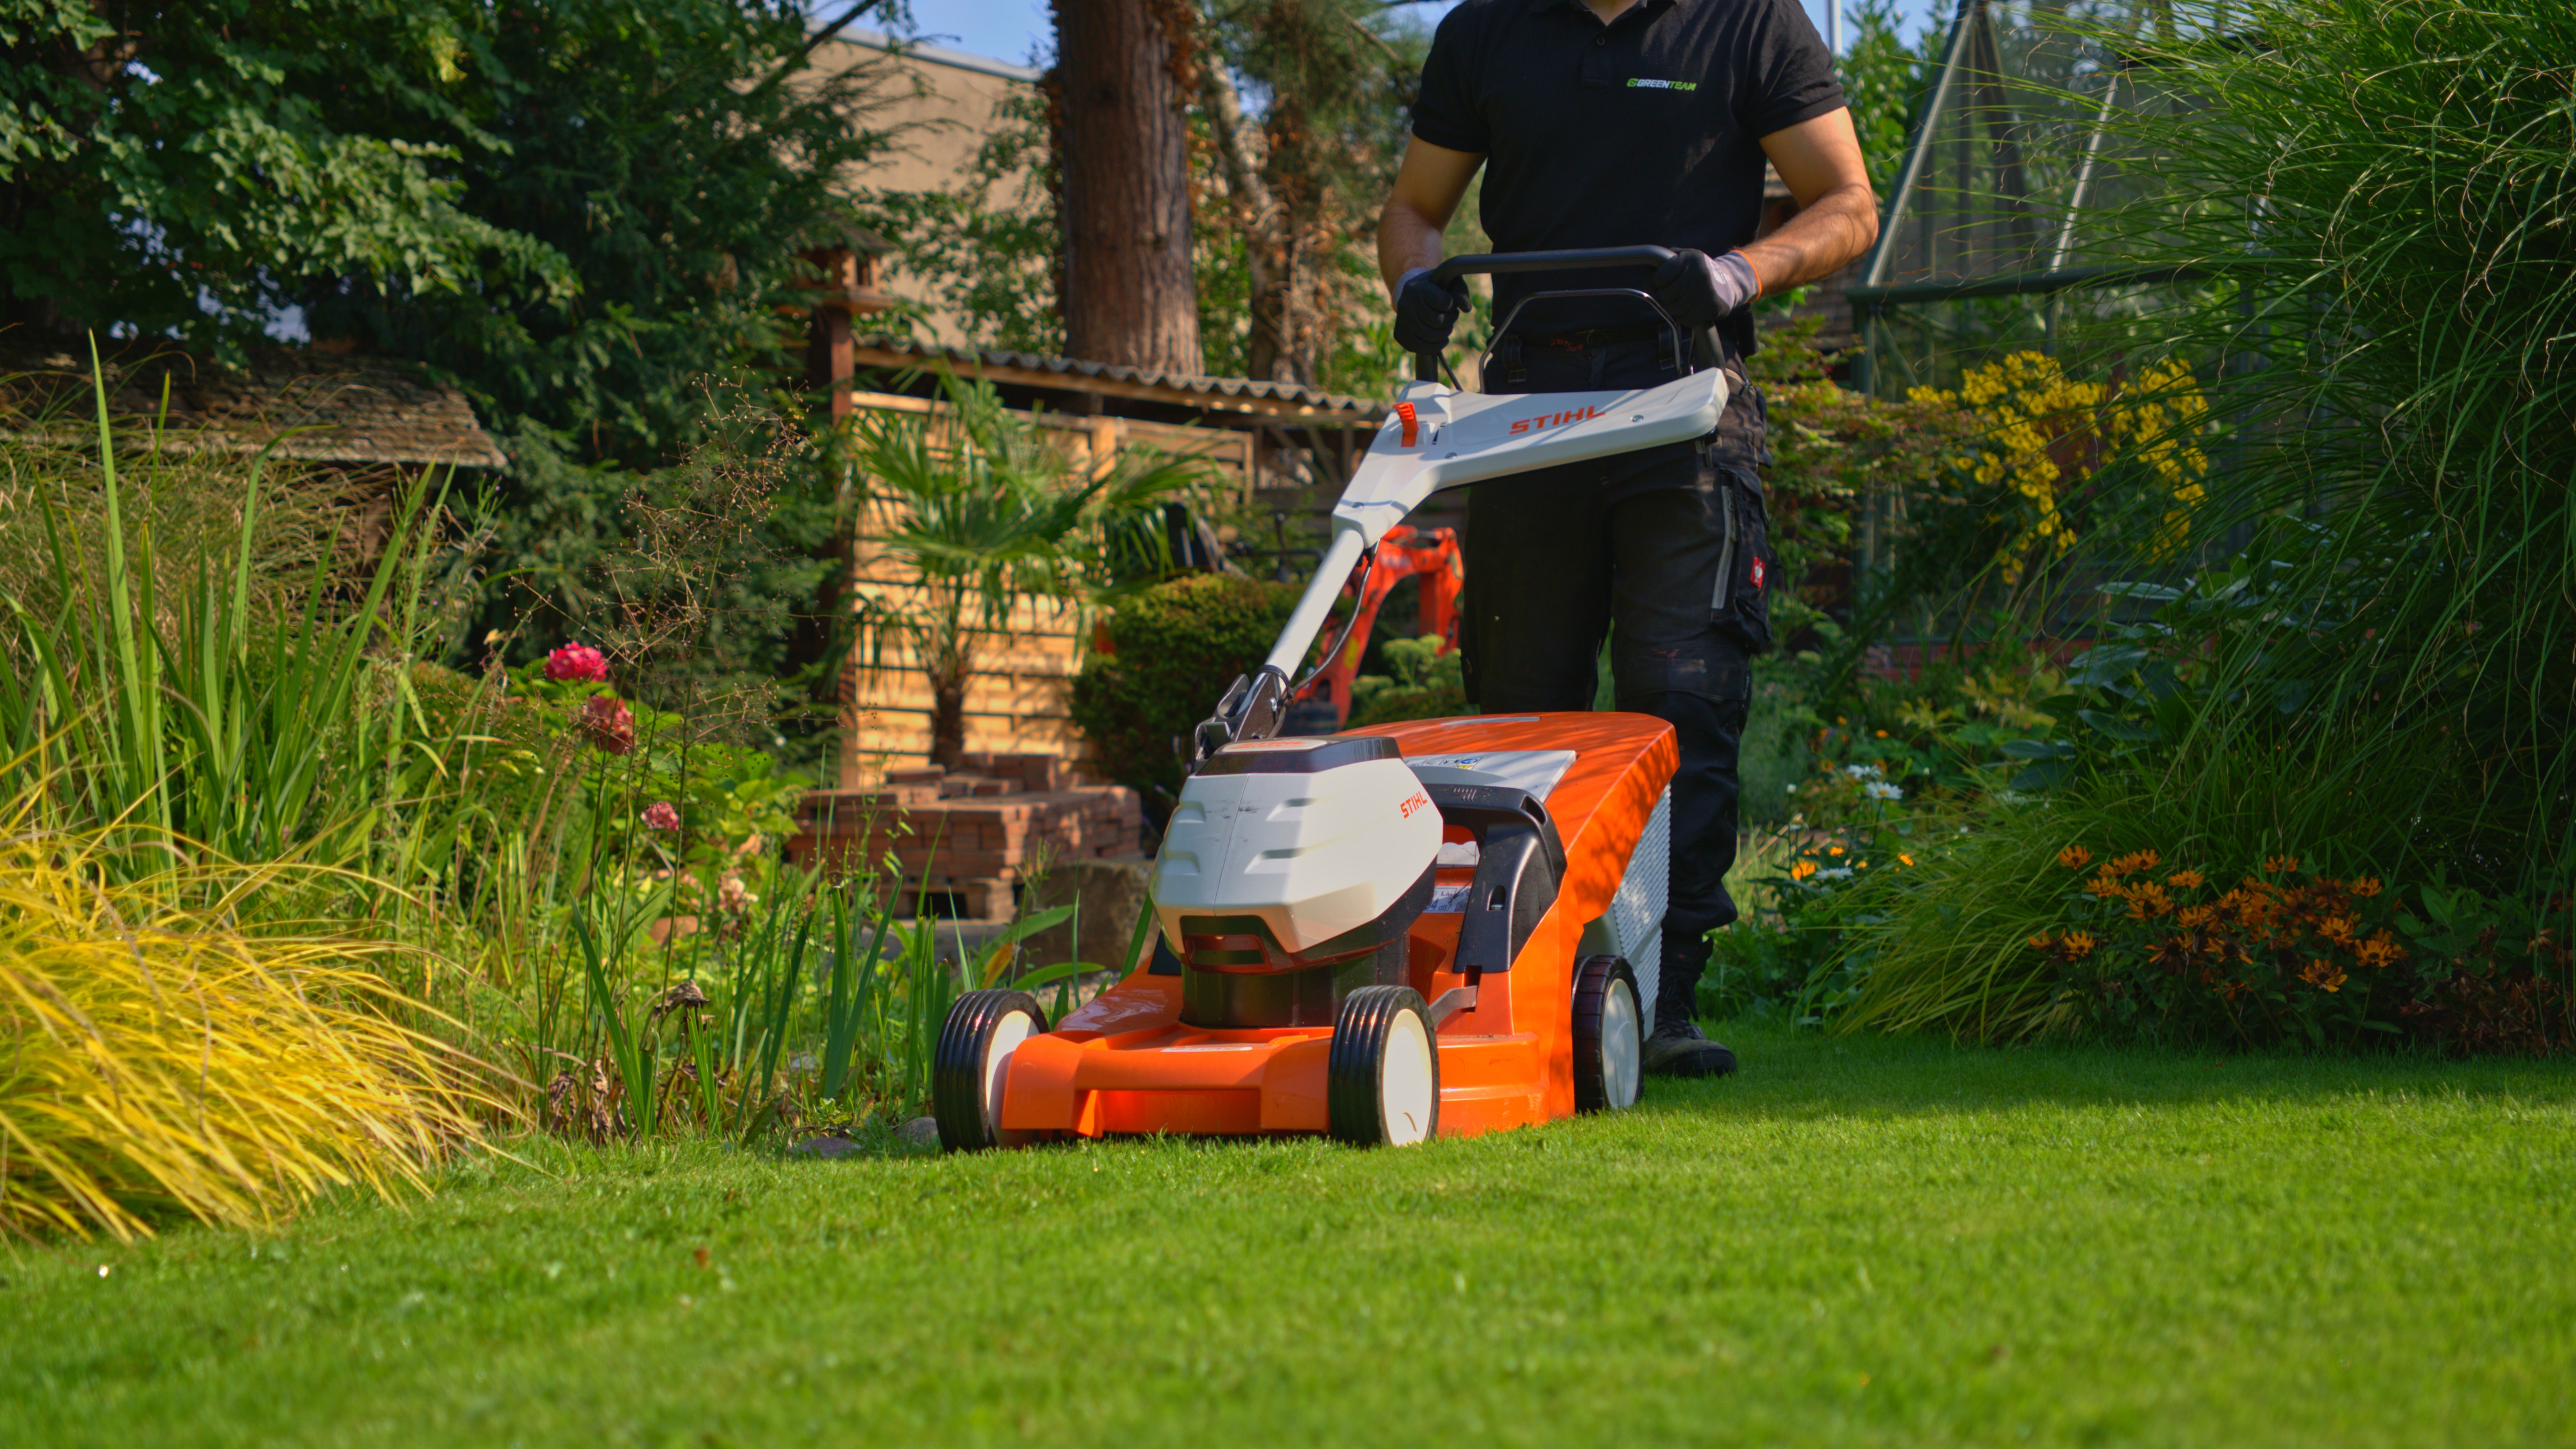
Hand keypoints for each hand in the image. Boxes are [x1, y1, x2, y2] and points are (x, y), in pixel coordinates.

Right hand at [1392, 268, 1471, 355]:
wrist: (1414, 294)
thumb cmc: (1437, 287)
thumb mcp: (1449, 282)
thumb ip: (1460, 291)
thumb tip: (1467, 309)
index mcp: (1418, 287)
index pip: (1445, 303)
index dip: (1453, 306)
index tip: (1450, 303)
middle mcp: (1406, 304)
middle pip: (1438, 321)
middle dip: (1450, 320)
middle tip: (1451, 316)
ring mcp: (1402, 321)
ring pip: (1431, 336)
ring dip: (1445, 333)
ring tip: (1446, 326)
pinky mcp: (1401, 336)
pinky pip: (1422, 348)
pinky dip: (1436, 346)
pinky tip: (1442, 339)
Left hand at [1647, 249, 1761, 330]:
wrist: (1729, 281)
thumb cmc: (1697, 271)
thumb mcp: (1680, 259)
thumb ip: (1659, 266)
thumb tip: (1648, 286)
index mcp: (1690, 258)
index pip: (1660, 278)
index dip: (1661, 282)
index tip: (1668, 281)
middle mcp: (1699, 273)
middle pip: (1667, 295)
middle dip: (1671, 295)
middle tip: (1681, 291)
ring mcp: (1706, 291)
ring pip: (1676, 309)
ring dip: (1679, 307)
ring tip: (1689, 299)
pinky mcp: (1712, 307)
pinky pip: (1686, 320)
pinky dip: (1687, 317)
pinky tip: (1695, 309)